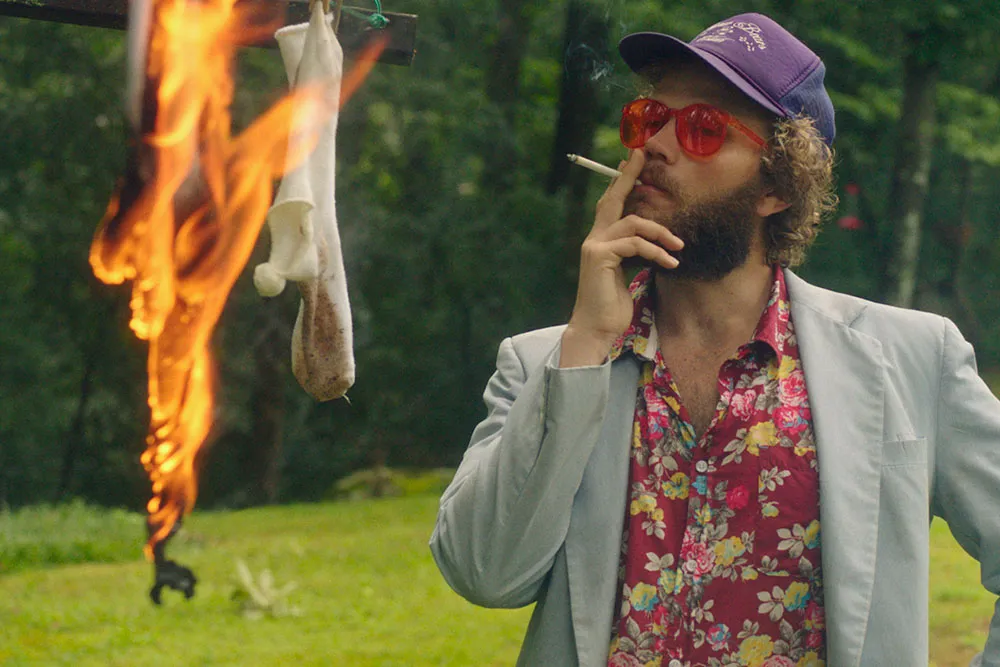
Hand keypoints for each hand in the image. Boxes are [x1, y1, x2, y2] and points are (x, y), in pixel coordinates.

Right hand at [559, 150, 682, 367]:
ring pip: (632, 222)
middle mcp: (594, 238)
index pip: (611, 203)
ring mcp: (594, 246)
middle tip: (642, 155)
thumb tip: (654, 241)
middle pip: (612, 198)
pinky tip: (670, 264)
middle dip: (628, 176)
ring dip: (660, 232)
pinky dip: (656, 251)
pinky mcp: (599, 256)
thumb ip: (634, 253)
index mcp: (600, 240)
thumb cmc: (612, 306)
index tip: (634, 159)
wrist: (596, 329)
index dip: (622, 181)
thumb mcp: (627, 273)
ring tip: (679, 247)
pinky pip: (634, 243)